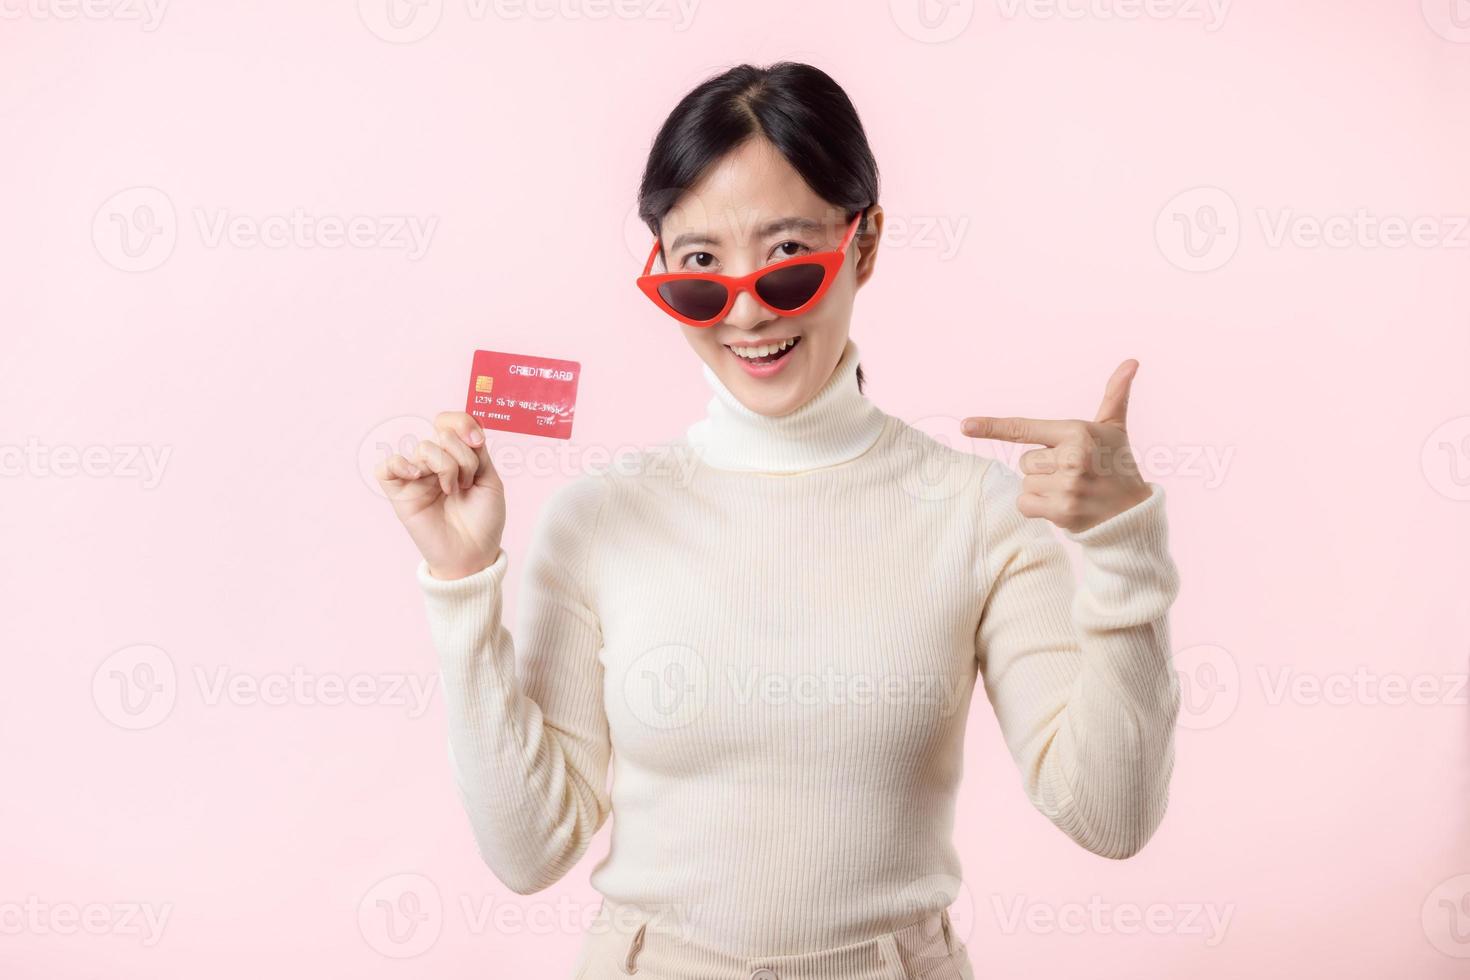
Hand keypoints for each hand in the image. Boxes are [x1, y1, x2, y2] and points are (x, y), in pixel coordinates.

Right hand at [376, 412, 506, 578]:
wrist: (474, 554)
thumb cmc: (483, 521)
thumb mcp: (491, 480)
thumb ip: (477, 451)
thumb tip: (466, 430)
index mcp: (456, 456)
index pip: (449, 422)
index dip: (462, 423)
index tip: (478, 441)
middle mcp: (434, 462)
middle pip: (441, 433)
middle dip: (463, 456)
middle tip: (468, 482)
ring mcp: (416, 476)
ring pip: (423, 447)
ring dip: (446, 466)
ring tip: (453, 490)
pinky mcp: (400, 493)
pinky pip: (386, 466)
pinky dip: (400, 464)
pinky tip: (418, 476)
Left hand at [960, 360, 1151, 533]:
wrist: (1133, 513)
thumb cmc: (1117, 464)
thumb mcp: (1114, 428)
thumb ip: (1115, 394)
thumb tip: (1131, 361)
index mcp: (1076, 432)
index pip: (1024, 428)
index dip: (992, 426)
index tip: (965, 425)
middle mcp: (1072, 457)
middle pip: (1025, 462)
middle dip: (1044, 469)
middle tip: (1074, 473)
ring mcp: (1067, 485)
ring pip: (1025, 484)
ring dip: (1043, 490)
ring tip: (1073, 490)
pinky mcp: (1063, 511)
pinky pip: (1025, 505)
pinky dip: (1038, 509)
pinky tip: (1064, 506)